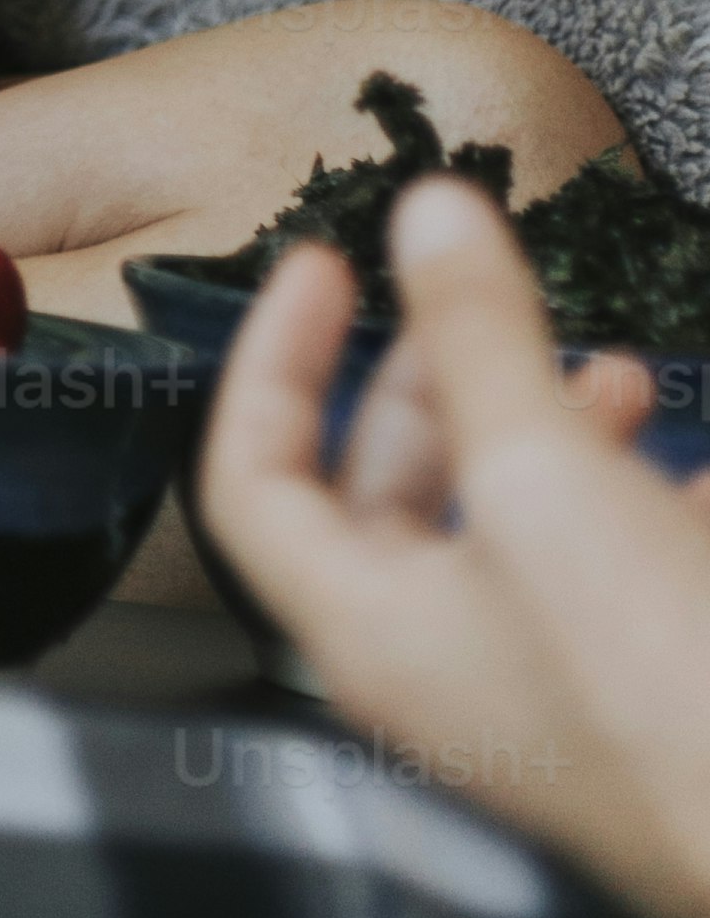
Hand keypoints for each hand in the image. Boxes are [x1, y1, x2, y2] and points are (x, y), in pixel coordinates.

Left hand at [200, 176, 709, 917]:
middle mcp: (437, 668)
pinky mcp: (632, 702)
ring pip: (508, 530)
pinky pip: (609, 580)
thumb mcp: (551, 481)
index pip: (252, 480)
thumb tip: (427, 215)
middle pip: (386, 494)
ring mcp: (538, 694)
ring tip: (616, 375)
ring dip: (548, 432)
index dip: (271, 357)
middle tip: (476, 299)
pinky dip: (639, 505)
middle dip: (434, 379)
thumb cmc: (668, 699)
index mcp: (369, 627)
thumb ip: (482, 341)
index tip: (321, 265)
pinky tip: (701, 473)